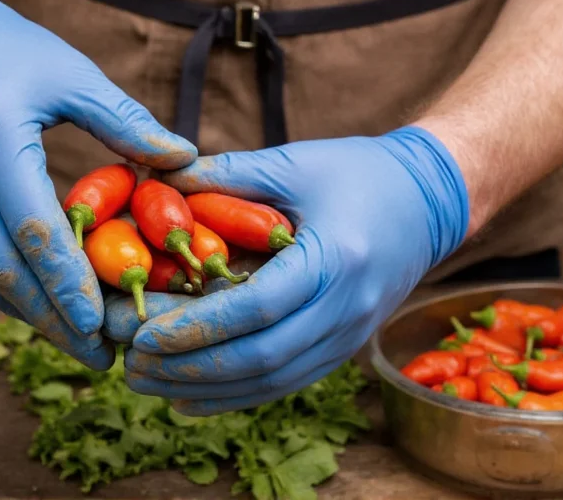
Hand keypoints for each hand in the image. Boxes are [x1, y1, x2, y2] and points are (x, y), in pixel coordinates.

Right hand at [0, 0, 196, 369]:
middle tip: (99, 354)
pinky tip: (39, 311)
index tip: (102, 323)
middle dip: (52, 318)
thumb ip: (125, 121)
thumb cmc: (7, 48)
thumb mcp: (70, 74)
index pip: (32, 227)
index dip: (69, 282)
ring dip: (28, 315)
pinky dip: (3, 291)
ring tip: (76, 344)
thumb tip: (185, 159)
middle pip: (2, 266)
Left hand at [106, 127, 468, 412]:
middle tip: (133, 366)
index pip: (259, 308)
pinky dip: (236, 395)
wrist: (429, 199)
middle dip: (191, 368)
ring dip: (206, 389)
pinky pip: (287, 381)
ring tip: (148, 385)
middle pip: (262, 356)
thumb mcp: (293, 163)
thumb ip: (227, 175)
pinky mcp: (345, 346)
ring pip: (272, 380)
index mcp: (336, 258)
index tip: (145, 334)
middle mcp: (349, 307)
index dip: (198, 326)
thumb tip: (158, 180)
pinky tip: (191, 398)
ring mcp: (351, 333)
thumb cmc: (359, 172)